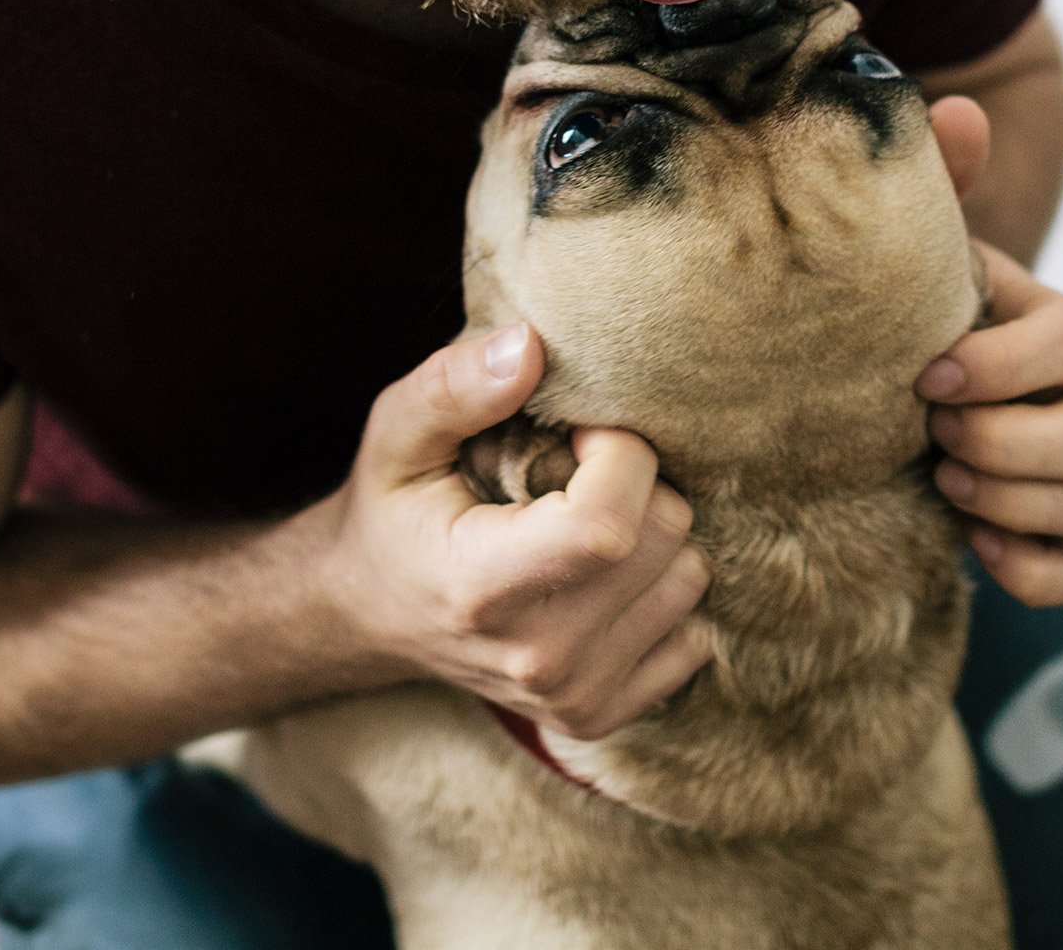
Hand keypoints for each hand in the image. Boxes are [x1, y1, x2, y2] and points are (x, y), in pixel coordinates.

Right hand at [317, 325, 712, 739]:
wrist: (369, 613)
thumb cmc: (393, 510)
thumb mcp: (398, 434)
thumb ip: (456, 385)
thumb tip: (531, 345)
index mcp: (482, 587)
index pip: (608, 523)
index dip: (619, 454)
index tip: (582, 433)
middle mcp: (535, 657)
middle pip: (662, 538)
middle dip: (638, 481)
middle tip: (578, 474)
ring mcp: (571, 696)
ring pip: (689, 577)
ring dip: (654, 534)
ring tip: (586, 523)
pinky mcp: (599, 716)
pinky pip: (694, 633)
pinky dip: (661, 591)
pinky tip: (602, 576)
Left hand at [919, 98, 1062, 606]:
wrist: (865, 391)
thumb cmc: (895, 314)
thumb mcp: (910, 253)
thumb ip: (937, 185)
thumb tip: (958, 110)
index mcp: (1045, 327)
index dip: (1011, 364)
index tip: (927, 374)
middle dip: (1015, 444)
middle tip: (934, 438)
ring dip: (1026, 502)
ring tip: (945, 485)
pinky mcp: (1051, 535)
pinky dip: (1041, 568)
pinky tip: (977, 547)